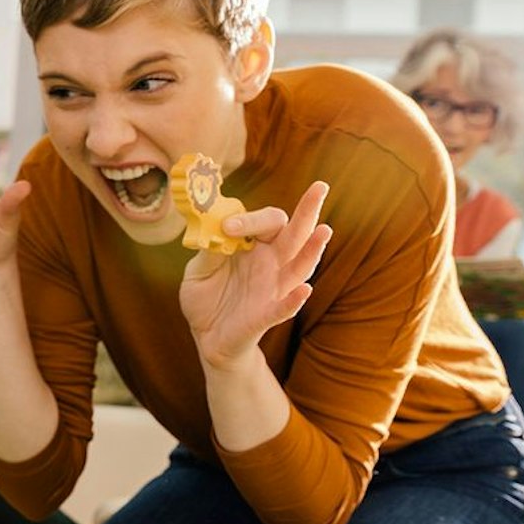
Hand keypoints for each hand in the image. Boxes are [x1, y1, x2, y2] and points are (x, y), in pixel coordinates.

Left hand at [179, 181, 332, 369]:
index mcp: (256, 247)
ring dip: (313, 250)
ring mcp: (273, 289)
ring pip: (299, 267)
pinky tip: (306, 290)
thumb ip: (208, 250)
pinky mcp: (266, 315)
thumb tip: (216, 227)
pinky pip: (284, 307)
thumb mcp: (198, 270)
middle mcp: (271, 264)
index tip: (228, 227)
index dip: (251, 220)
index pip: (266, 223)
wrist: (206, 337)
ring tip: (324, 230)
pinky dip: (294, 300)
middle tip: (320, 187)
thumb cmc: (207, 298)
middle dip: (308, 211)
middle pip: (295, 234)